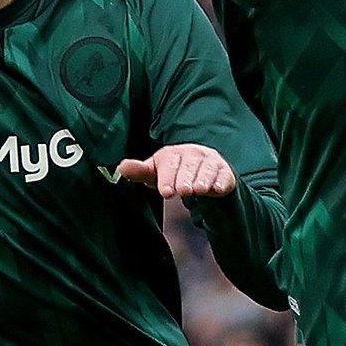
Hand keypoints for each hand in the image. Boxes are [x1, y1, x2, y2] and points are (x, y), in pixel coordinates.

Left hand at [116, 144, 236, 199]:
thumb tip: (121, 167)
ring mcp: (210, 162)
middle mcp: (192, 154)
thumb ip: (139, 171)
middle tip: (183, 190)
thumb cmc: (173, 172)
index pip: (169, 164)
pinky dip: (221, 182)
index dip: (167, 177)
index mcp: (172, 154)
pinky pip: (224, 175)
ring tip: (199, 189)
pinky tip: (217, 189)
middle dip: (185, 179)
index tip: (166, 192)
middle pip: (189, 166)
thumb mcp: (155, 172)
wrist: (200, 169)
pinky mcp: (224, 171)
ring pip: (207, 170)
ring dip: (203, 180)